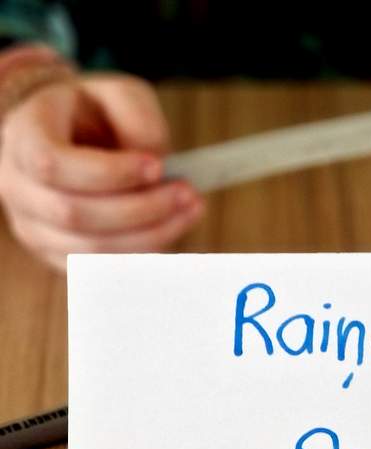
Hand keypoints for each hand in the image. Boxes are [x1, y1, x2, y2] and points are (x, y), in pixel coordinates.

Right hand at [0, 73, 203, 270]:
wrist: (70, 135)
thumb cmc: (96, 112)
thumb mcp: (119, 95)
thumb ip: (138, 120)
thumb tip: (155, 167)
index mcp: (24, 136)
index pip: (52, 164)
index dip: (108, 172)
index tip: (157, 166)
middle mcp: (16, 185)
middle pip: (73, 214)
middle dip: (140, 209)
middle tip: (188, 193)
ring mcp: (32, 226)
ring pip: (89, 249)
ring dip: (149, 237)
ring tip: (190, 209)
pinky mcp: (56, 254)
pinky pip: (99, 270)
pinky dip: (141, 255)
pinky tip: (172, 230)